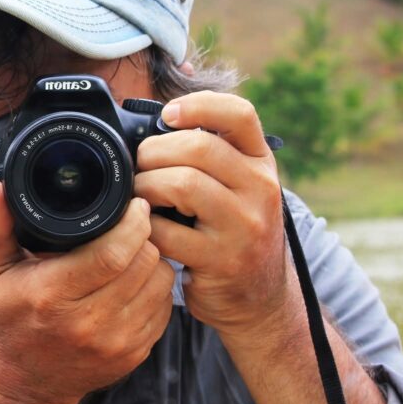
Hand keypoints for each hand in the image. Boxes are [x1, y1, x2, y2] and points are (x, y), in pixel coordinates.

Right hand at [0, 180, 174, 403]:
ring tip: (135, 249)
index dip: (132, 223)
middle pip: (143, 263)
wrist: (22, 384)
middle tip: (134, 223)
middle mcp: (88, 323)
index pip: (113, 253)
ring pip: (160, 282)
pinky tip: (136, 279)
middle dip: (144, 235)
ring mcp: (116, 343)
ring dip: (154, 260)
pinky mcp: (134, 355)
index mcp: (53, 295)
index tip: (133, 204)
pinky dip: (156, 288)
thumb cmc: (7, 320)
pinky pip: (164, 308)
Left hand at [134, 91, 292, 340]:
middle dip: (155, 152)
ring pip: (182, 184)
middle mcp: (261, 189)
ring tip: (140, 196)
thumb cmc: (234, 230)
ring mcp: (244, 226)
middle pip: (199, 147)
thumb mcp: (239, 187)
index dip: (199, 105)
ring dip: (147, 186)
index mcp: (262, 163)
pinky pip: (168, 232)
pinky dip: (145, 227)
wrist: (260, 298)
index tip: (167, 115)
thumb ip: (211, 154)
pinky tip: (145, 230)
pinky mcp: (222, 260)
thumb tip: (153, 121)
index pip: (240, 115)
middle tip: (140, 166)